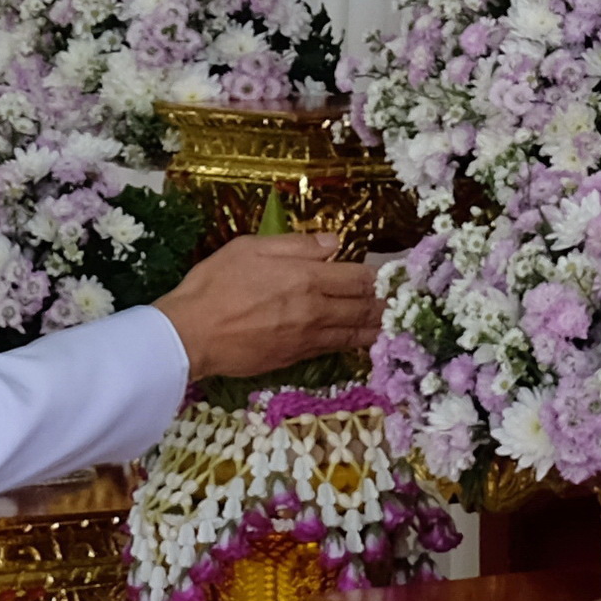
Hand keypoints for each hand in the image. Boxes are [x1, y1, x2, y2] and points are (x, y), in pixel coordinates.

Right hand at [153, 229, 386, 382]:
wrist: (190, 334)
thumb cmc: (214, 284)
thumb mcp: (250, 247)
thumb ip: (297, 244)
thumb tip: (335, 243)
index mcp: (306, 277)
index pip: (358, 277)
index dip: (383, 277)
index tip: (401, 275)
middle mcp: (315, 310)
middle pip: (364, 307)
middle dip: (389, 304)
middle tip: (411, 301)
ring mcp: (307, 338)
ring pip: (355, 332)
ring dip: (379, 326)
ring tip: (400, 322)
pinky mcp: (296, 358)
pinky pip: (336, 348)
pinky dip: (357, 343)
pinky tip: (367, 340)